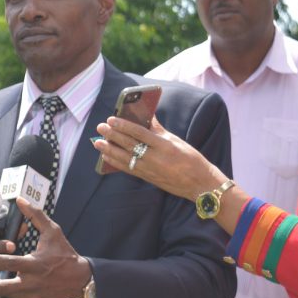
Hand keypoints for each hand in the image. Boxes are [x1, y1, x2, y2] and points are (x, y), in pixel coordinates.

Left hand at [0, 198, 91, 297]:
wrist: (81, 281)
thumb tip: (20, 200)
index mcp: (34, 265)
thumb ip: (35, 216)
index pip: (9, 262)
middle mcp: (31, 284)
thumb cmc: (65, 255)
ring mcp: (31, 297)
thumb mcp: (53, 233)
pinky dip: (8, 292)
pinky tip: (4, 284)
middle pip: (0, 288)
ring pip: (5, 294)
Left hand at [94, 115, 221, 199]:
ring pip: (125, 158)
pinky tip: (106, 156)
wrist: (199, 183)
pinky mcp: (147, 178)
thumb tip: (147, 114)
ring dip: (109, 150)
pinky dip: (116, 162)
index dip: (124, 126)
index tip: (112, 119)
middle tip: (100, 127)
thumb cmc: (190, 159)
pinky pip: (128, 169)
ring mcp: (150, 170)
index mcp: (165, 145)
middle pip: (129, 145)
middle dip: (113, 136)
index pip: (140, 133)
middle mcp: (155, 158)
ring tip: (97, 142)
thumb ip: (158, 129)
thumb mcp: (176, 141)